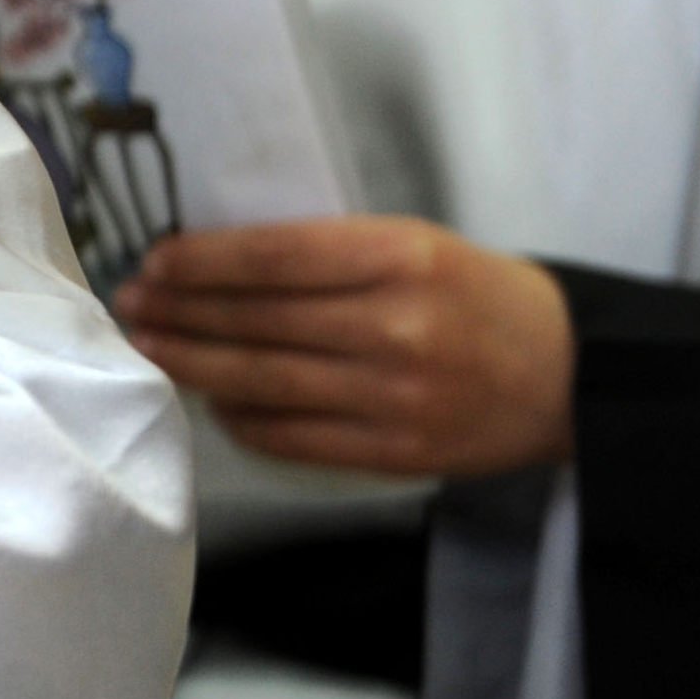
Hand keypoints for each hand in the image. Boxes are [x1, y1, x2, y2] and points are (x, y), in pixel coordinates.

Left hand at [114, 218, 572, 476]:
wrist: (569, 372)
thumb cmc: (470, 294)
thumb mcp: (408, 245)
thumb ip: (323, 254)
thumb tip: (212, 266)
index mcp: (400, 258)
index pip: (274, 256)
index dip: (202, 262)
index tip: (154, 262)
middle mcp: (398, 326)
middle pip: (260, 321)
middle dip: (182, 313)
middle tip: (130, 306)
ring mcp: (399, 397)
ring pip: (269, 381)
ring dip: (197, 365)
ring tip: (151, 349)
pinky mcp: (403, 453)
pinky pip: (300, 438)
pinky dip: (247, 420)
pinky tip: (214, 401)